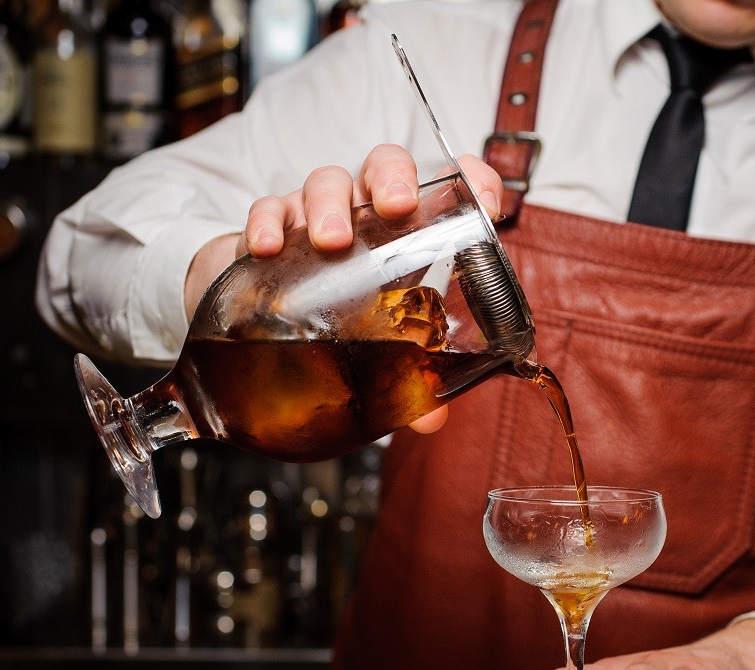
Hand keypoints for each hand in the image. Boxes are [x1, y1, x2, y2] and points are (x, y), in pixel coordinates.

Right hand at [184, 146, 504, 434]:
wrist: (267, 310)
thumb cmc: (341, 312)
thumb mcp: (380, 341)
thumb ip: (409, 374)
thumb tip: (432, 418)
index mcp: (407, 230)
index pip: (448, 187)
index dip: (472, 179)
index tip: (487, 198)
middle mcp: (366, 210)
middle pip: (384, 166)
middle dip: (393, 179)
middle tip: (396, 208)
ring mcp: (317, 212)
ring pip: (327, 181)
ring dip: (331, 206)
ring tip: (333, 242)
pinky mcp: (272, 224)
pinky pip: (269, 207)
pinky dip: (268, 221)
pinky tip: (269, 248)